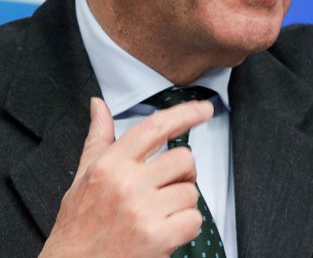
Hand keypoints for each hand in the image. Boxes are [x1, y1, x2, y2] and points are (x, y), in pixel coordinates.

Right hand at [39, 97, 213, 257]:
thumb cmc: (79, 225)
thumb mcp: (83, 177)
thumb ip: (99, 139)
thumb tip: (99, 105)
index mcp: (110, 165)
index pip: (155, 128)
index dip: (185, 113)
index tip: (204, 109)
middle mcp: (127, 184)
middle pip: (184, 159)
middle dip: (183, 172)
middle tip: (166, 187)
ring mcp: (143, 211)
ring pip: (191, 191)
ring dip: (181, 204)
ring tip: (156, 215)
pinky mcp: (158, 236)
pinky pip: (194, 219)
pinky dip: (186, 227)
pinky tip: (164, 232)